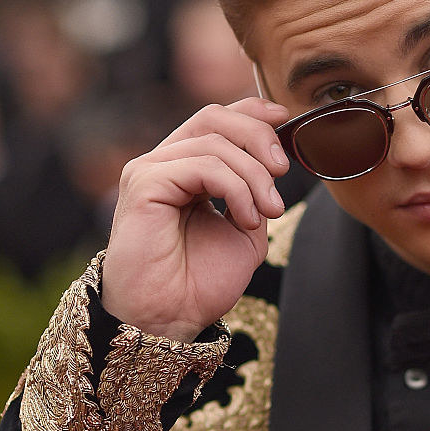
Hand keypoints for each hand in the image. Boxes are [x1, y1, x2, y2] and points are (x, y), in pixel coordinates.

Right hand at [101, 98, 289, 341]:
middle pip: (214, 118)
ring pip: (215, 143)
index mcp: (184, 169)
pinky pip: (203, 166)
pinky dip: (236, 189)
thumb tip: (275, 155)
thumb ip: (257, 189)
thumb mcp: (246, 227)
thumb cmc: (201, 281)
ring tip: (269, 212)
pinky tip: (247, 218)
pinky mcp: (144, 183)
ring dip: (254, 176)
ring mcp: (149, 170)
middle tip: (283, 170)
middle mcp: (163, 163)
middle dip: (259, 137)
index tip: (286, 118)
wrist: (171, 319)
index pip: (216, 120)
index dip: (251, 111)